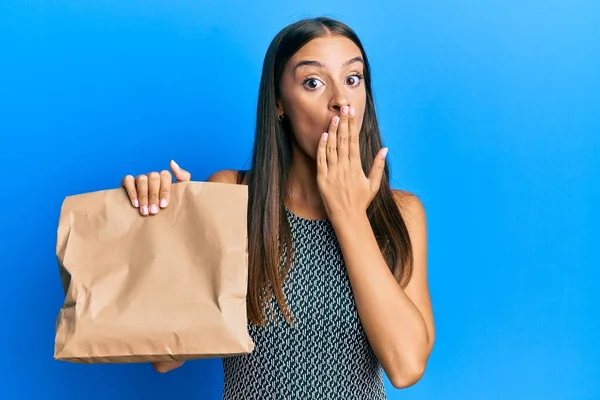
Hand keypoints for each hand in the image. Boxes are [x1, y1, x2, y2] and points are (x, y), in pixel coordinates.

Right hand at [121, 160, 190, 215]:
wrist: (156, 218)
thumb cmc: (169, 206)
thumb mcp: (179, 193)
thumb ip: (182, 178)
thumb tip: (171, 162)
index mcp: (165, 177)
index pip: (165, 176)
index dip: (164, 190)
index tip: (164, 205)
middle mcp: (153, 176)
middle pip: (153, 178)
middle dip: (154, 196)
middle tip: (154, 212)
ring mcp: (140, 178)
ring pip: (141, 179)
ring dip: (143, 196)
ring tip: (145, 211)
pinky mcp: (127, 181)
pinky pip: (128, 180)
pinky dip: (132, 191)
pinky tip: (135, 204)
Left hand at [316, 105, 387, 223]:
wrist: (347, 217)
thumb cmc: (361, 201)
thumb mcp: (373, 184)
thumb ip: (378, 166)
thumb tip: (385, 149)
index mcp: (356, 167)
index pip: (354, 141)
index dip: (353, 126)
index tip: (352, 113)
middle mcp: (345, 167)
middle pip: (344, 140)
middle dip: (344, 123)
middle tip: (344, 108)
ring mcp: (333, 172)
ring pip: (332, 147)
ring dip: (333, 131)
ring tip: (334, 117)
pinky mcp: (322, 178)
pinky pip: (321, 159)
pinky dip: (322, 147)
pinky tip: (324, 135)